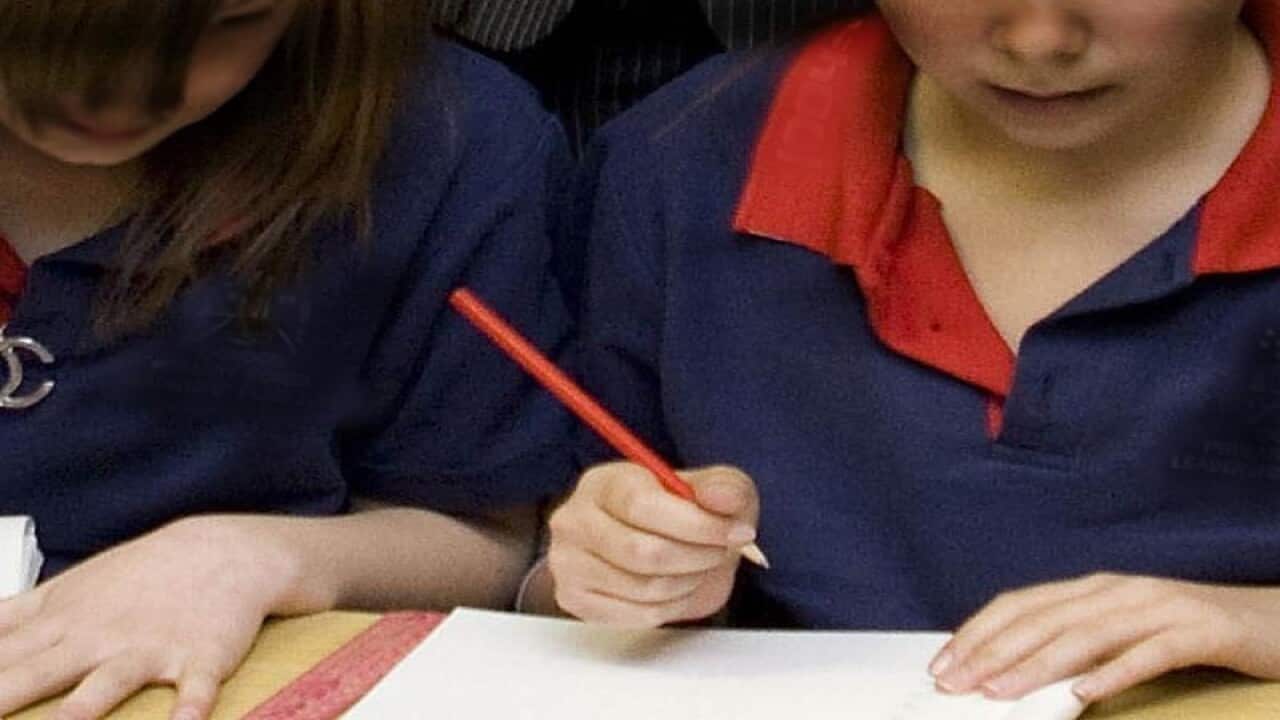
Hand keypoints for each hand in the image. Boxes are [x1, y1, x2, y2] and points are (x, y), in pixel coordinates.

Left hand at [0, 516, 303, 719]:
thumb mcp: (68, 591)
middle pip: (34, 674)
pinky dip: (192, 706)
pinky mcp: (201, 656)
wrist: (221, 552)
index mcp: (61, 624)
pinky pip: (196, 686)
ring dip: (84, 708)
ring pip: (110, 681)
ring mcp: (149, 647)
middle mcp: (97, 638)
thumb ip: (12, 617)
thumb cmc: (139, 579)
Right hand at [547, 463, 759, 627]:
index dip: (696, 524)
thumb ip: (724, 488)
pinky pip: (637, 615)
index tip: (735, 532)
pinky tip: (677, 588)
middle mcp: (575, 519)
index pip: (642, 505)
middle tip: (718, 552)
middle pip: (643, 552)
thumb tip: (722, 498)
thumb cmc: (678, 516)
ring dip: (688, 582)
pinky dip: (670, 607)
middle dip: (697, 557)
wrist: (654, 550)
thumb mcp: (711, 491)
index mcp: (604, 482)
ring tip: (697, 568)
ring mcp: (569, 562)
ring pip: (643, 588)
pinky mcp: (575, 599)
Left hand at [930, 573, 1279, 702]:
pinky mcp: (1199, 631)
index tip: (943, 664)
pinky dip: (1115, 671)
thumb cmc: (1188, 629)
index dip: (977, 632)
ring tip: (1001, 691)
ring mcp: (1159, 607)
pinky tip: (1086, 692)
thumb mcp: (1122, 630)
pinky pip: (1151, 653)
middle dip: (992, 652)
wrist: (1272, 620)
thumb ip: (1074, 642)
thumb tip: (1011, 668)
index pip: (1021, 604)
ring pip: (1086, 635)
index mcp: (1094, 588)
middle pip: (1043, 620)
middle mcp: (1119, 590)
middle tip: (955, 684)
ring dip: (1038, 665)